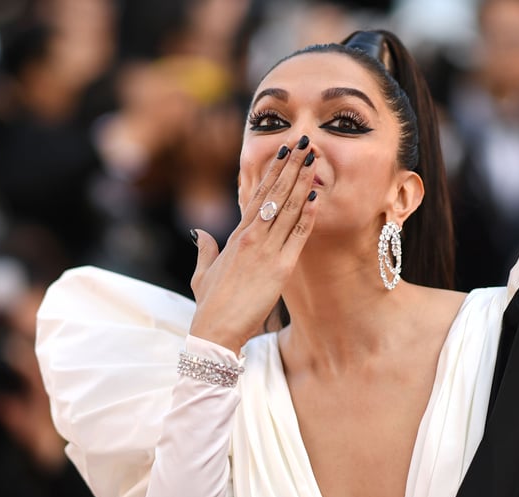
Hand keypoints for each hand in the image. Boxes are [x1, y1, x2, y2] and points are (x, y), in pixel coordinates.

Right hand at [188, 137, 318, 352]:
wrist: (215, 331)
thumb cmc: (209, 306)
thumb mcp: (203, 274)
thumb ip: (206, 250)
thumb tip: (202, 234)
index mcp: (235, 237)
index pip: (257, 196)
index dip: (272, 173)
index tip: (283, 153)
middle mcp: (251, 238)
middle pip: (274, 194)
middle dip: (291, 166)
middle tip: (305, 142)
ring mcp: (266, 251)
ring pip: (287, 209)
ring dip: (302, 181)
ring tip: (314, 157)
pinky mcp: (280, 268)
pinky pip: (297, 236)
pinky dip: (307, 215)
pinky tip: (316, 195)